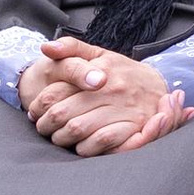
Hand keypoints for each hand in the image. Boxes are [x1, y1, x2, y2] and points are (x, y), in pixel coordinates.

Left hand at [19, 45, 193, 153]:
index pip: (56, 92)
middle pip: (64, 113)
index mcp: (99, 69)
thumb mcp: (98, 52)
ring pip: (80, 129)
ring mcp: (123, 108)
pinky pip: (102, 141)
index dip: (39, 105)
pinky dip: (86, 147)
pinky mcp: (135, 127)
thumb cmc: (122, 71)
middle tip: (43, 129)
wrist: (159, 83)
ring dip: (63, 138)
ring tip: (59, 138)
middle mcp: (111, 88)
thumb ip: (71, 47)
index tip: (34, 113)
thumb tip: (46, 48)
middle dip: (47, 125)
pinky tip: (81, 146)